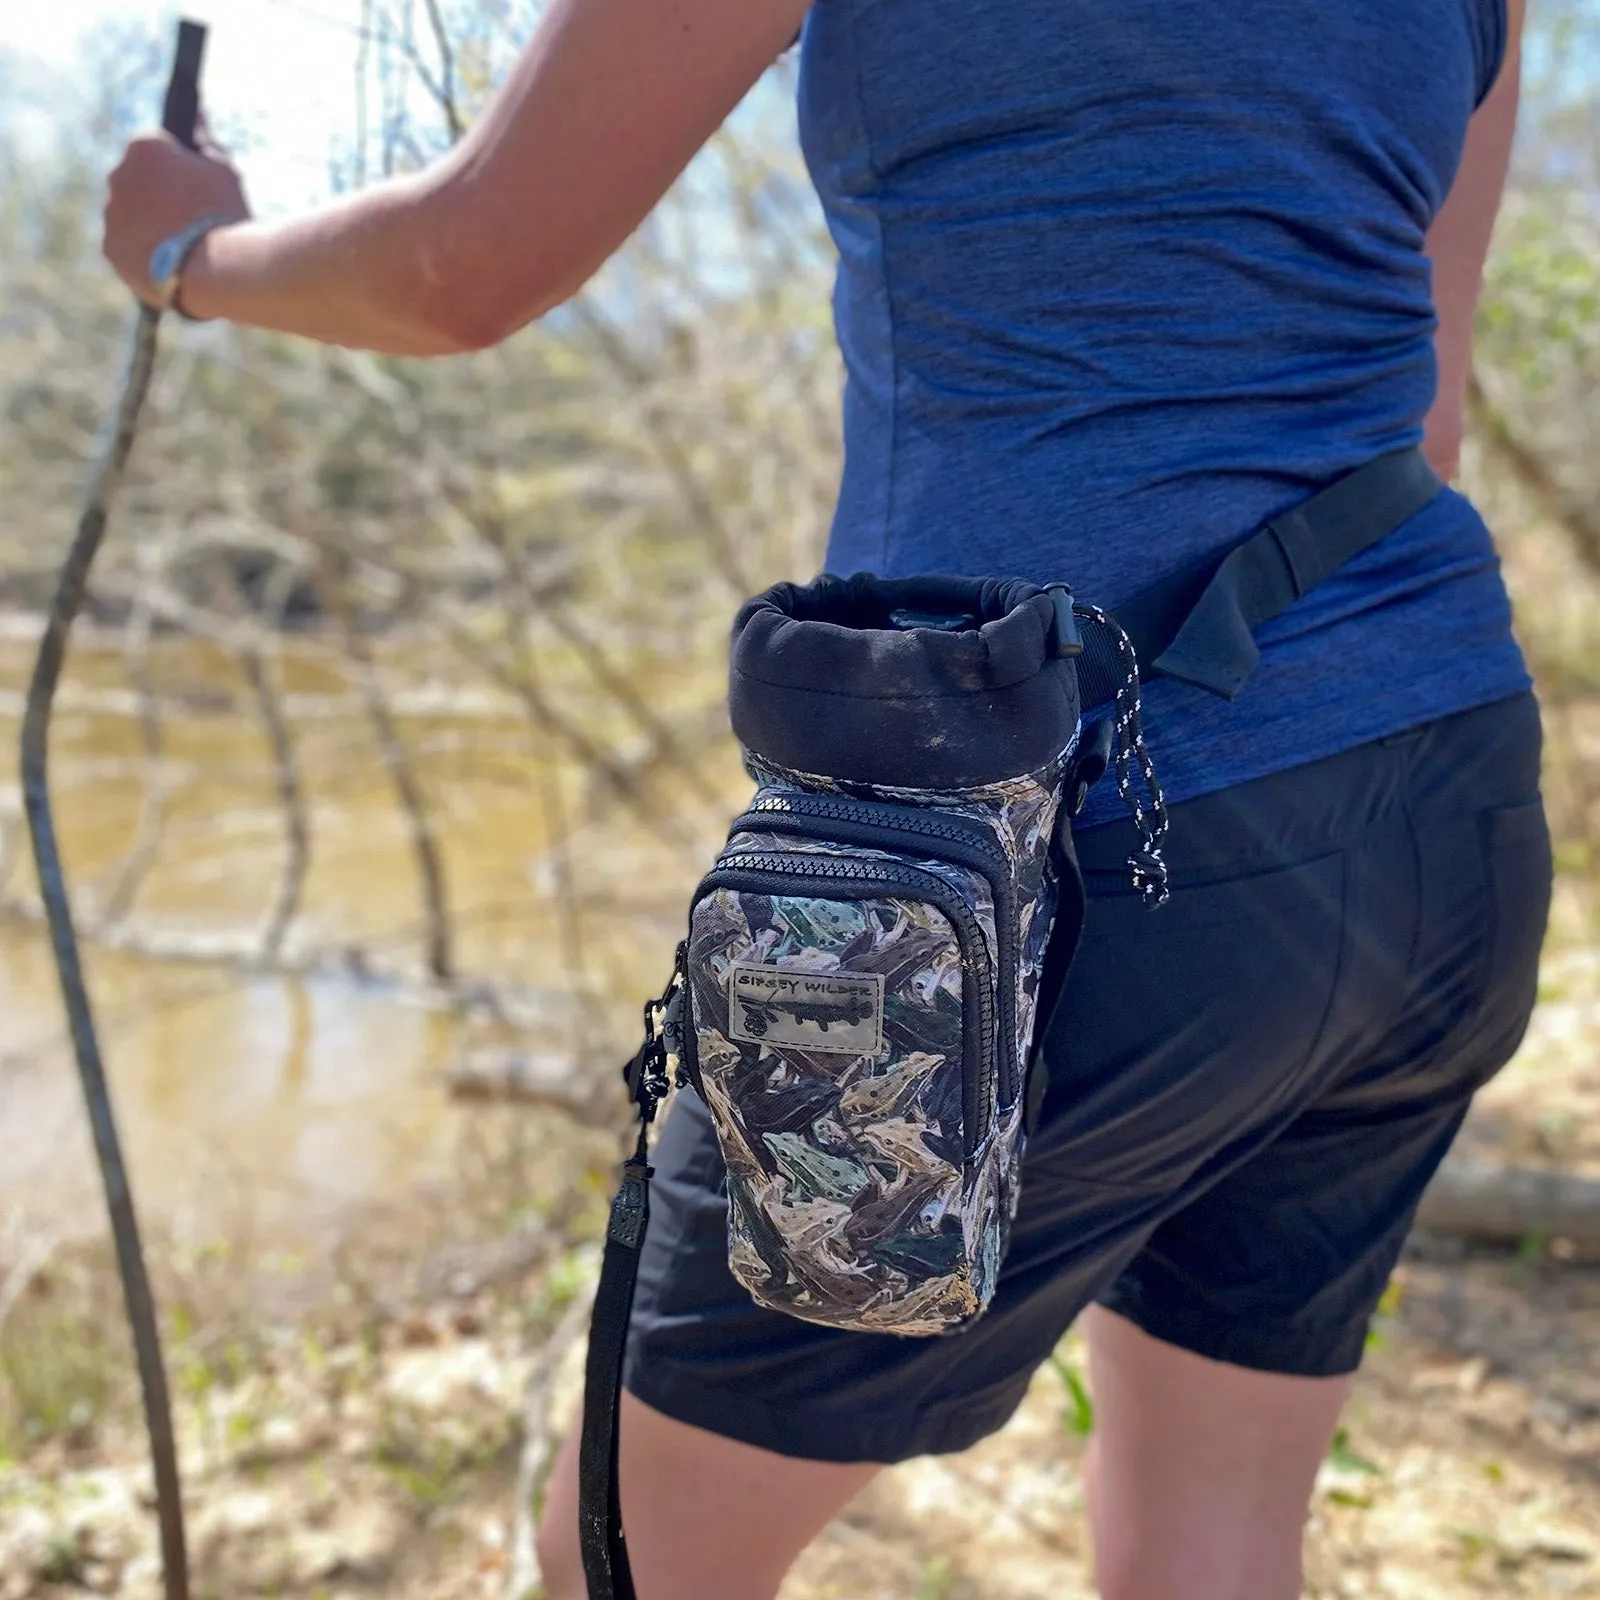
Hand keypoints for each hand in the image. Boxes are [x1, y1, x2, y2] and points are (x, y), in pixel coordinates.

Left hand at [103, 124, 250, 307]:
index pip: (154, 146)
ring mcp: (111, 213)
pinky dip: (142, 251)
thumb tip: (198, 111)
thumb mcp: (223, 170)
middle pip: (136, 180)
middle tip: (191, 219)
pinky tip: (170, 263)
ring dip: (149, 222)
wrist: (218, 271)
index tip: (195, 186)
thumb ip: (204, 140)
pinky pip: (125, 244)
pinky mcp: (111, 248)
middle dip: (157, 193)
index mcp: (143, 147)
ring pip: (129, 213)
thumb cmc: (224, 215)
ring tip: (183, 247)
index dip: (177, 166)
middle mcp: (118, 174)